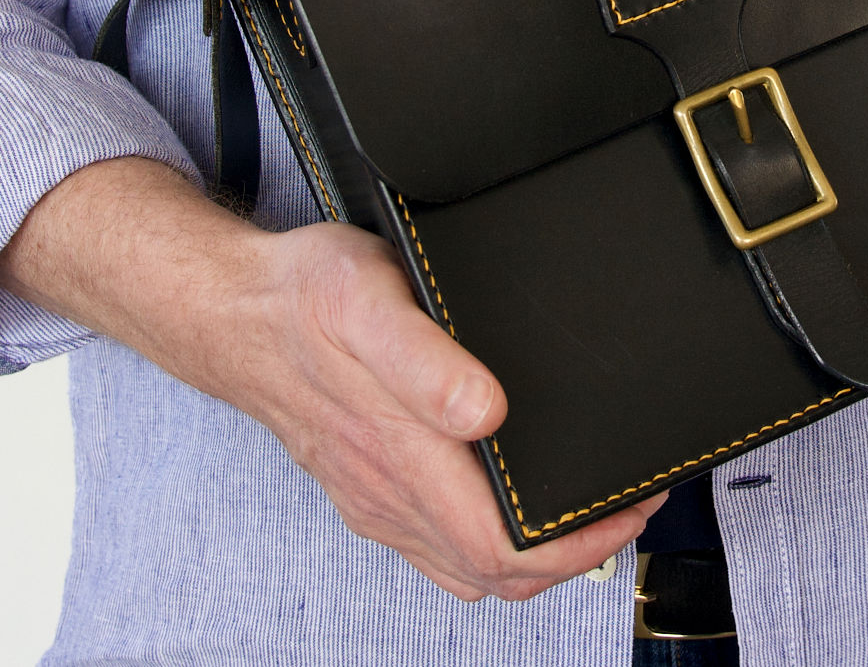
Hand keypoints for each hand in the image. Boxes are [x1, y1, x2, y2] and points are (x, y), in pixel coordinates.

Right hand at [0, 159, 662, 604]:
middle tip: (630, 501)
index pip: (504, 546)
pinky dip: (491, 539)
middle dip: (577, 549)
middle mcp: (390, 491)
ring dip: (537, 551)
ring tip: (588, 503)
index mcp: (400, 453)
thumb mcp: (366, 299)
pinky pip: (437, 542)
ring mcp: (376, 496)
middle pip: (496, 569)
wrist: (235, 308)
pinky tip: (514, 500)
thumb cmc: (302, 297)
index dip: (581, 542)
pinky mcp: (367, 485)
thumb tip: (484, 412)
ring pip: (468, 563)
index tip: (632, 502)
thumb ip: (423, 359)